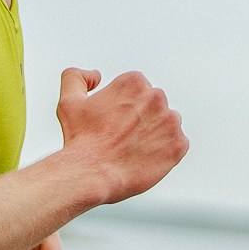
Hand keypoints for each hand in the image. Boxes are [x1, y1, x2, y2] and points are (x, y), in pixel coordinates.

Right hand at [57, 67, 188, 202]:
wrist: (91, 173)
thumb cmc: (80, 139)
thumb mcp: (69, 100)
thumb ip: (76, 77)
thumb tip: (96, 76)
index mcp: (134, 82)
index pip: (138, 92)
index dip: (123, 109)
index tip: (113, 122)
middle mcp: (156, 97)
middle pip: (154, 107)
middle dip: (141, 119)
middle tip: (121, 137)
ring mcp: (170, 121)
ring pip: (166, 125)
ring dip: (154, 134)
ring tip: (132, 148)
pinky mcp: (179, 144)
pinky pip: (177, 145)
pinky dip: (164, 152)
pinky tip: (144, 158)